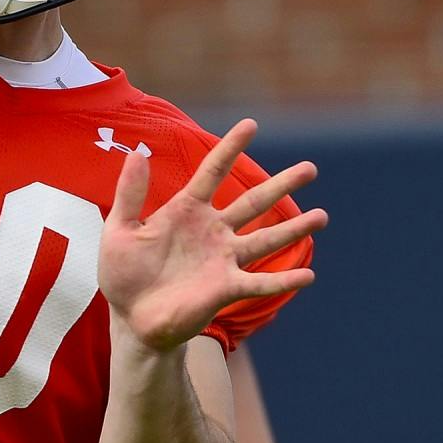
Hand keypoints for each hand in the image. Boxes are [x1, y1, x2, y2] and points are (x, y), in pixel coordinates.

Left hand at [100, 119, 323, 351]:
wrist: (131, 318)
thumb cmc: (124, 273)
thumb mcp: (120, 229)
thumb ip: (130, 193)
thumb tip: (138, 151)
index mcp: (186, 211)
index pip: (212, 172)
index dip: (230, 148)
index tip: (251, 124)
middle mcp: (212, 231)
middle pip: (253, 202)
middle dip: (281, 184)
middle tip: (310, 168)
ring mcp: (223, 259)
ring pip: (266, 239)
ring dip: (294, 228)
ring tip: (323, 215)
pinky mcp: (226, 288)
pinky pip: (260, 283)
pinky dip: (283, 280)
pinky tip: (310, 275)